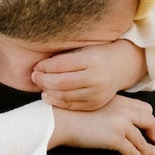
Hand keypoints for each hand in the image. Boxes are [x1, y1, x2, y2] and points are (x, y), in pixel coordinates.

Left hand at [32, 40, 146, 111]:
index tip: (36, 66)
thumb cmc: (95, 54)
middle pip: (60, 83)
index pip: (60, 65)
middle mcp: (96, 78)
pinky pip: (71, 105)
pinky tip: (48, 95)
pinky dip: (57, 101)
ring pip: (64, 96)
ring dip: (48, 91)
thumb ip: (63, 56)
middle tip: (34, 76)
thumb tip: (38, 66)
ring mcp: (97, 93)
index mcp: (92, 59)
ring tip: (40, 85)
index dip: (44, 67)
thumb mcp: (82, 49)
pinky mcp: (96, 104)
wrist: (119, 67)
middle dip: (43, 80)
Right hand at [49, 95, 154, 154]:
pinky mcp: (116, 138)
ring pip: (141, 138)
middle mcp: (123, 109)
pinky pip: (132, 149)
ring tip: (154, 154)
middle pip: (148, 120)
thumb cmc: (70, 112)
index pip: (142, 107)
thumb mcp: (92, 103)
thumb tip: (110, 118)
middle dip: (154, 130)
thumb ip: (105, 108)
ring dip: (149, 148)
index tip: (150, 124)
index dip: (148, 117)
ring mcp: (121, 123)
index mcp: (118, 100)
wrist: (60, 120)